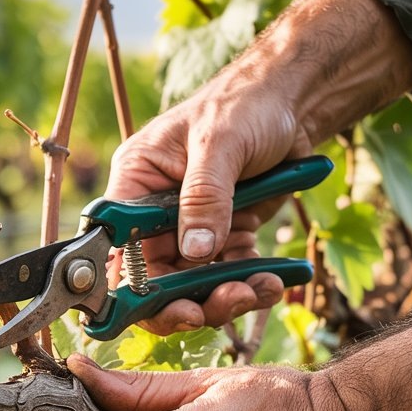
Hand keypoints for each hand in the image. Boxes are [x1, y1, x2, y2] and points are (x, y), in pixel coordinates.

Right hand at [101, 0, 411, 335]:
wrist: (292, 102)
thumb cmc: (245, 105)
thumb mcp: (221, 143)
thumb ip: (205, 197)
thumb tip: (195, 251)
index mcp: (136, 183)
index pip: (119, 247)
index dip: (134, 287)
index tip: (167, 308)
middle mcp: (155, 213)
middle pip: (156, 278)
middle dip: (189, 300)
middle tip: (222, 306)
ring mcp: (190, 227)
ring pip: (194, 284)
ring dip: (225, 297)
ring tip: (258, 291)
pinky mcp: (223, 235)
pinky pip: (228, 273)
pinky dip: (249, 284)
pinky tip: (273, 281)